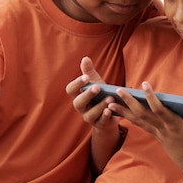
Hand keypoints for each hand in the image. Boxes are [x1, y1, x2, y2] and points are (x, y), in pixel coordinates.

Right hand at [66, 57, 121, 172]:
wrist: (111, 114)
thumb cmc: (101, 95)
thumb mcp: (97, 82)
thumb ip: (90, 72)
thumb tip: (85, 58)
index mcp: (78, 95)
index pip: (71, 89)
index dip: (77, 83)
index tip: (86, 77)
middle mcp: (81, 107)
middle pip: (78, 103)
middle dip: (87, 95)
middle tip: (97, 87)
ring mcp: (89, 117)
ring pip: (90, 114)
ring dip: (99, 106)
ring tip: (110, 98)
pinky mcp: (99, 125)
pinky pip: (100, 122)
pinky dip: (105, 116)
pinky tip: (110, 110)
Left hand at [110, 83, 182, 176]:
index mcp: (174, 125)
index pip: (159, 109)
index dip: (151, 97)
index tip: (144, 84)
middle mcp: (163, 129)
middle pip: (142, 114)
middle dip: (129, 102)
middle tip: (118, 90)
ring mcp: (158, 133)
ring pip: (137, 121)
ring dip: (123, 111)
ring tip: (110, 103)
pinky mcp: (156, 136)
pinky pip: (140, 126)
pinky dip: (129, 118)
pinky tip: (120, 113)